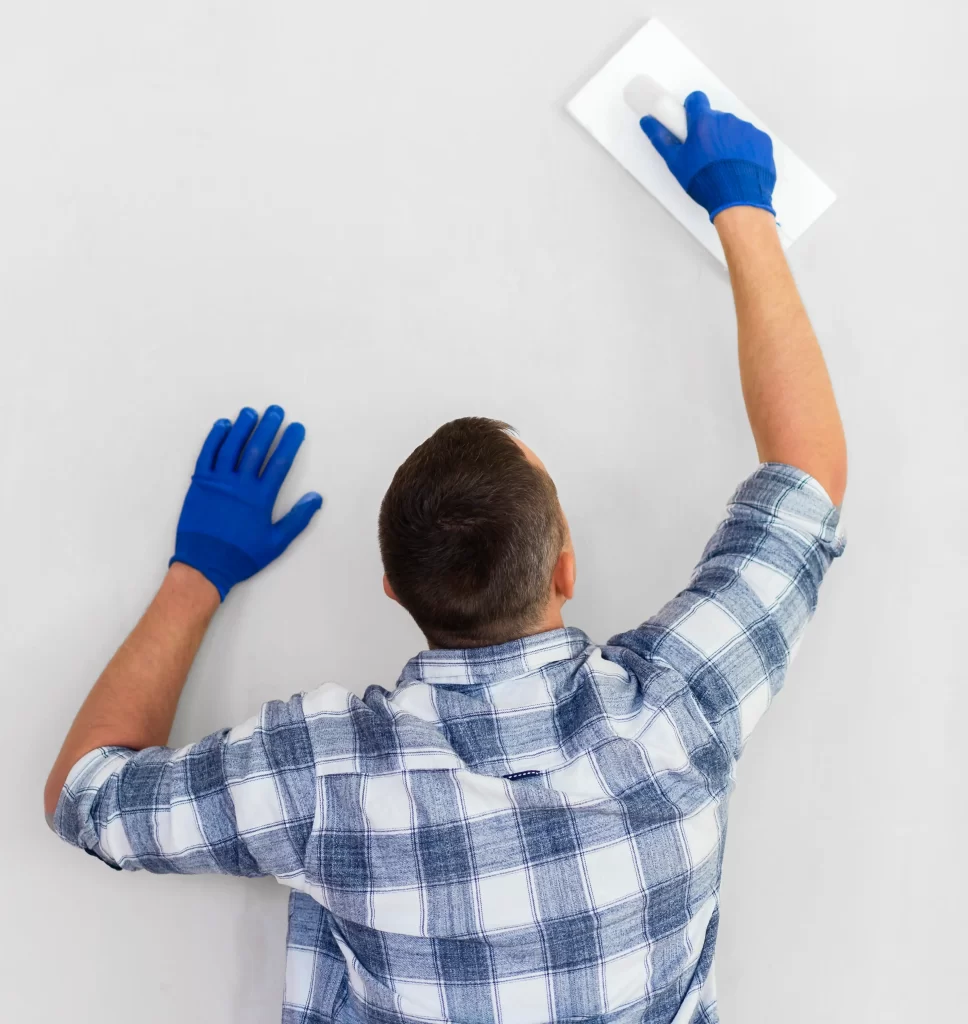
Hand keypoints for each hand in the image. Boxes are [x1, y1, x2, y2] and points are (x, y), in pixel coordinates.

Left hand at [170, 406, 321, 599]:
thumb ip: (298, 519)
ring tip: (251, 412)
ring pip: (231, 447)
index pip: (279, 462)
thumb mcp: (276, 543)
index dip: (289, 442)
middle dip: (267, 427)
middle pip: (256, 448)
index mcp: (260, 498)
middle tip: (275, 411)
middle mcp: (240, 485)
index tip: (296, 428)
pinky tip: (223, 426)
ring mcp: (217, 482)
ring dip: (242, 427)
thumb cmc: (242, 556)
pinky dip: (215, 438)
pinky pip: (207, 455)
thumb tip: (316, 497)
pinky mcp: (199, 483)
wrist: (204, 564)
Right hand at [640, 91, 775, 222]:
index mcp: (703, 122)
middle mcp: (726, 120)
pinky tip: (739, 167)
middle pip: (715, 117)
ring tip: (723, 166)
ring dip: (727, 141)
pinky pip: (751, 140)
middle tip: (705, 155)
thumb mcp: (676, 163)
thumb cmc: (705, 182)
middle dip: (709, 131)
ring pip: (733, 129)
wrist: (737, 200)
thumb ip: (660, 138)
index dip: (692, 109)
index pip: (696, 99)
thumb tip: (648, 122)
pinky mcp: (762, 141)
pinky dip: (745, 150)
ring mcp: (746, 129)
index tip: (690, 121)